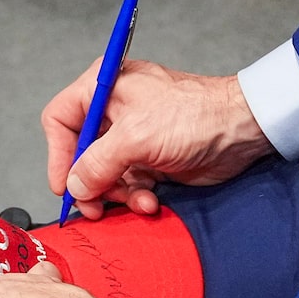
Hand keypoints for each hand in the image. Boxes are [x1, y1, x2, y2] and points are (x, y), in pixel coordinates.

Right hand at [42, 59, 273, 218]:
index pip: (60, 119)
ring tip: (138, 202)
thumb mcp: (135, 137)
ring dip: (117, 195)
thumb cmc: (194, 116)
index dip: (57, 155)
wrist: (241, 131)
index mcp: (104, 88)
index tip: (64, 186)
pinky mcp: (150, 159)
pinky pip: (128, 185)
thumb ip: (96, 163)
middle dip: (90, 184)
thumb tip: (75, 187)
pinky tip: (151, 202)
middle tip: (95, 208)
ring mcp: (133, 137)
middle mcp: (114, 111)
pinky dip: (136, 198)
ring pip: (104, 175)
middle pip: (80, 154)